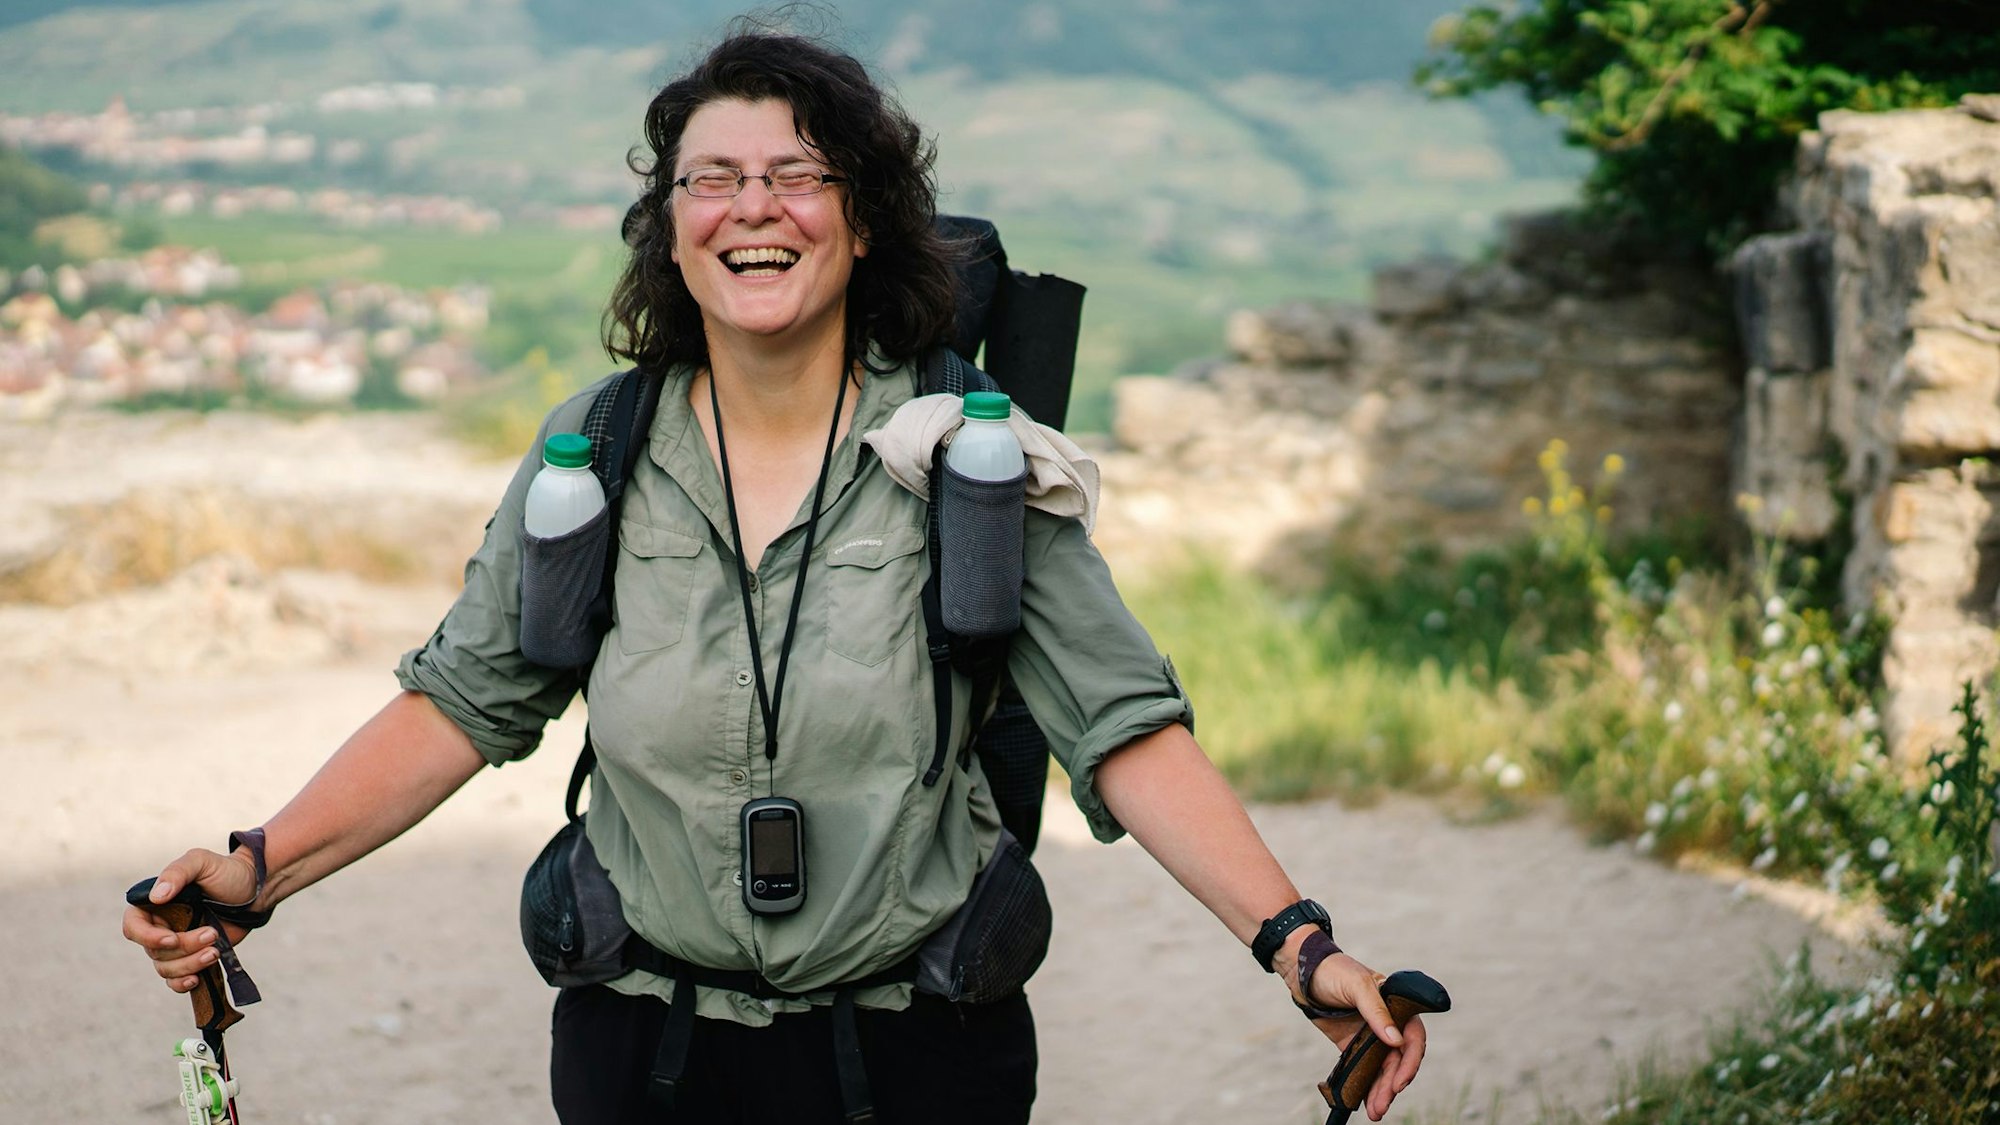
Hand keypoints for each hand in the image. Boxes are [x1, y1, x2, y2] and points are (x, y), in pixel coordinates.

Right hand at [121, 847, 256, 993]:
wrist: (255, 889)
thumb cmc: (226, 872)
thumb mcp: (201, 862)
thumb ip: (177, 873)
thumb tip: (156, 897)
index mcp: (153, 904)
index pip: (133, 927)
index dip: (147, 938)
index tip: (171, 939)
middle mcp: (159, 926)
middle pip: (154, 951)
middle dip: (184, 947)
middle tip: (212, 934)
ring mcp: (175, 944)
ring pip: (167, 968)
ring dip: (190, 964)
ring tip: (216, 951)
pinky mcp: (192, 957)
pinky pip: (176, 980)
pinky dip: (182, 983)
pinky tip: (197, 979)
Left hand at [1276, 938, 1427, 1121]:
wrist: (1303, 972)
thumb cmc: (1334, 970)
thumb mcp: (1357, 985)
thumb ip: (1376, 1012)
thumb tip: (1395, 1041)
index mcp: (1397, 1006)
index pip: (1413, 1038)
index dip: (1410, 1061)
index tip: (1400, 1080)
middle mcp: (1388, 1023)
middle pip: (1398, 1060)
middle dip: (1392, 1084)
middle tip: (1382, 1105)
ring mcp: (1371, 1035)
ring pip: (1383, 1069)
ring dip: (1381, 1090)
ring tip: (1375, 1112)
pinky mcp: (1354, 1044)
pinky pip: (1365, 1068)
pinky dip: (1367, 1085)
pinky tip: (1365, 1102)